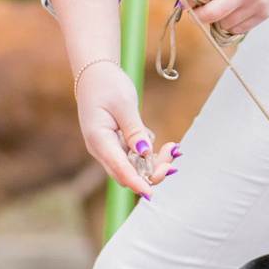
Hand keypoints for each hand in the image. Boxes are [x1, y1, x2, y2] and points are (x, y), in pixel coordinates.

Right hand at [73, 58, 174, 197]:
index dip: (135, 182)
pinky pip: (135, 158)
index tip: (149, 193)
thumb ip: (135, 130)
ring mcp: (109, 149)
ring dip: (155, 164)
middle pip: (127, 173)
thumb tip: (145, 152)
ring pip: (133, 168)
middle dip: (152, 172)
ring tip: (173, 148)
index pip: (118, 167)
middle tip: (173, 159)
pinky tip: (169, 148)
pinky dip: (152, 156)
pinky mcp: (117, 146)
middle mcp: (102, 149)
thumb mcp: (124, 104)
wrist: (95, 74)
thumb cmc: (107, 85)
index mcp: (99, 139)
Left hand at [187, 0, 268, 39]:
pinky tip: (230, 11)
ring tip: (216, 7)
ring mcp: (258, 4)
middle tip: (193, 11)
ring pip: (225, 24)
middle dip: (197, 15)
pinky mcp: (266, 13)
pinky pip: (240, 28)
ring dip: (216, 19)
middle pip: (211, 14)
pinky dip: (230, 23)